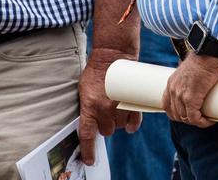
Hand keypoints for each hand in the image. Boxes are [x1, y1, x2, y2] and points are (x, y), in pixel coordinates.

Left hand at [78, 47, 140, 164]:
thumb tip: (91, 123)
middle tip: (105, 113)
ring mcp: (120, 108)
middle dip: (105, 125)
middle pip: (106, 131)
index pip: (87, 135)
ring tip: (115, 107)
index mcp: (89, 107)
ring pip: (120, 127)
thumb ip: (87, 107)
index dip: (88, 151)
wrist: (112, 56)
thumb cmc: (95, 71)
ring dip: (118, 121)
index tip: (89, 161)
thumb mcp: (83, 89)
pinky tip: (129, 122)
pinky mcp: (133, 104)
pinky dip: (132, 125)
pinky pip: (134, 123)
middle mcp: (105, 110)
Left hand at [163, 52, 217, 128]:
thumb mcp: (189, 70)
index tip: (186, 114)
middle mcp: (173, 90)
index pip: (166, 105)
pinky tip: (209, 121)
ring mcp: (181, 95)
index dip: (176, 113)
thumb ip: (189, 77)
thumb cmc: (202, 59)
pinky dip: (202, 122)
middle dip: (187, 120)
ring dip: (196, 122)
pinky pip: (194, 117)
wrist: (207, 53)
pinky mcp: (192, 98)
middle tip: (200, 117)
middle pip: (175, 114)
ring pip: (185, 118)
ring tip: (206, 119)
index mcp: (171, 84)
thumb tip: (198, 82)